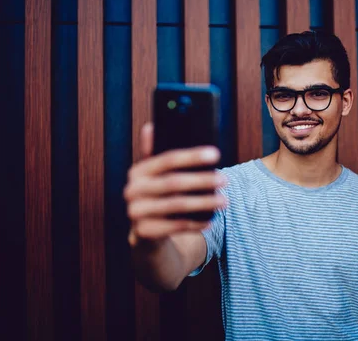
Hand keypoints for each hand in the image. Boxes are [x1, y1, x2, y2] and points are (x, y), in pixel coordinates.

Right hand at [124, 123, 226, 245]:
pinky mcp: (143, 231)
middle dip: (202, 180)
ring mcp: (135, 212)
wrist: (145, 231)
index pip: (167, 159)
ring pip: (176, 205)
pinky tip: (210, 220)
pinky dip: (195, 223)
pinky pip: (174, 226)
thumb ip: (157, 153)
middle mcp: (132, 190)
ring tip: (224, 201)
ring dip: (204, 203)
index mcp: (137, 170)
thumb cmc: (158, 194)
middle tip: (225, 180)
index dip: (192, 156)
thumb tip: (152, 125)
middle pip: (173, 182)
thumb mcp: (156, 174)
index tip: (216, 154)